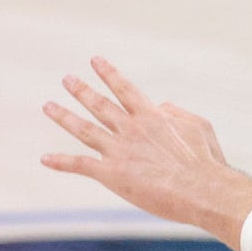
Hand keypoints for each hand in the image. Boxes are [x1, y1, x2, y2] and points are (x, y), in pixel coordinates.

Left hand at [40, 58, 251, 241]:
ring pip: (84, 129)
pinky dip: (62, 162)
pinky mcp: (112, 174)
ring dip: (64, 117)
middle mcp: (131, 129)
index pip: (124, 89)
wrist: (203, 190)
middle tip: (67, 79)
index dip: (108, 74)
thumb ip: (176, 112)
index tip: (95, 60)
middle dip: (81, 90)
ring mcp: (119, 150)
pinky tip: (45, 159)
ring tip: (49, 106)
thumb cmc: (206, 161)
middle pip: (99, 105)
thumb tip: (160, 105)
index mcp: (152, 116)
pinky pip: (81, 165)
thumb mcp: (199, 125)